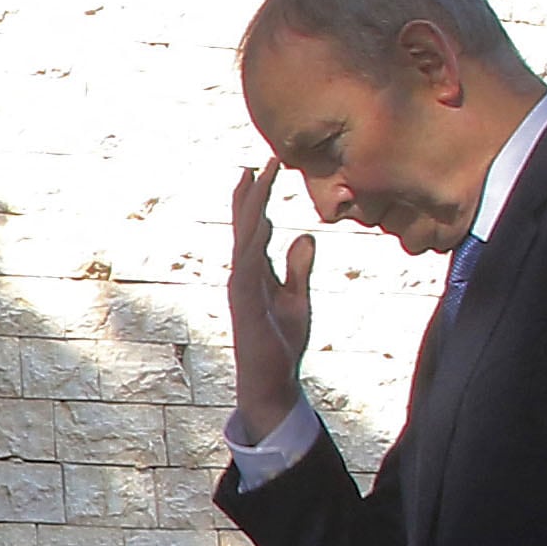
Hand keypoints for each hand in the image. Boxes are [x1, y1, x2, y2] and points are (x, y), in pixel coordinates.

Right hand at [229, 164, 315, 431]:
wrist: (271, 382)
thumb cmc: (282, 344)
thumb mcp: (298, 298)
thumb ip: (298, 268)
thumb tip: (306, 236)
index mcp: (254, 273)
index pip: (253, 228)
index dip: (257, 198)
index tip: (262, 168)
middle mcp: (242, 276)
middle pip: (244, 227)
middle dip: (252, 195)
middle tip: (257, 163)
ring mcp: (241, 289)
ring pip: (244, 240)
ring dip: (251, 210)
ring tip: (257, 182)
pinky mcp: (245, 304)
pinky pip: (248, 266)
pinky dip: (253, 243)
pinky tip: (261, 221)